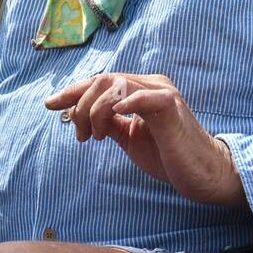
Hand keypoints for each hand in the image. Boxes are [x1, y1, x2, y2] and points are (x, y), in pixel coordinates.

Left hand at [44, 74, 246, 208]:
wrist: (202, 172)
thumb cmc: (168, 155)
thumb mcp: (130, 138)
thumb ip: (110, 123)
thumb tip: (81, 117)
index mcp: (140, 89)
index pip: (100, 81)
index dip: (72, 91)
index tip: (49, 104)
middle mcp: (150, 84)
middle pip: (103, 80)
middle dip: (80, 105)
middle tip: (79, 135)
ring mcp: (161, 92)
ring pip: (115, 85)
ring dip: (95, 111)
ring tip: (94, 136)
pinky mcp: (170, 105)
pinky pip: (140, 97)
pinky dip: (121, 105)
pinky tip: (112, 121)